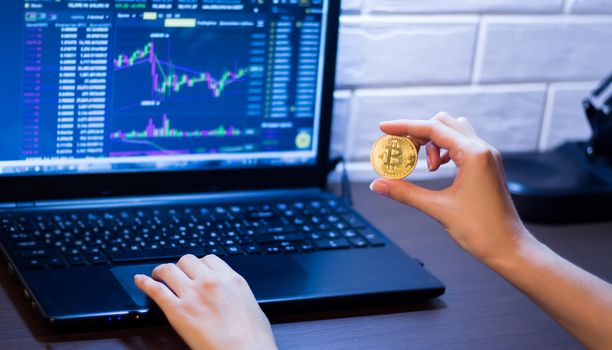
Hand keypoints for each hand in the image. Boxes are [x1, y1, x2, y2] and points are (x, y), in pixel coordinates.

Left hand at [134, 254, 276, 349]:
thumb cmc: (253, 339)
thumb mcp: (253, 308)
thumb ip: (238, 297)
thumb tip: (233, 299)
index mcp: (231, 279)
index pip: (209, 259)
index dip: (199, 264)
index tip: (195, 269)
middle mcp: (210, 282)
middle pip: (187, 260)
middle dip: (180, 266)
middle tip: (176, 272)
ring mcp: (192, 295)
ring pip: (169, 270)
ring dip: (161, 270)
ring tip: (157, 274)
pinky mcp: (177, 311)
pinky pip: (155, 290)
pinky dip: (144, 282)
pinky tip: (139, 280)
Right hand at [370, 112, 528, 264]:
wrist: (510, 248)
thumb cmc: (482, 231)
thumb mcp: (438, 208)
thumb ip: (405, 192)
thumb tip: (378, 184)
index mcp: (474, 154)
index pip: (433, 128)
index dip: (404, 126)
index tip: (383, 128)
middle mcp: (483, 149)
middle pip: (442, 123)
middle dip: (418, 134)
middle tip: (402, 153)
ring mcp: (487, 157)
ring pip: (453, 131)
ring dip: (431, 142)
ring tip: (424, 167)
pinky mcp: (487, 166)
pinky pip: (462, 145)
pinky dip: (443, 150)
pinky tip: (436, 169)